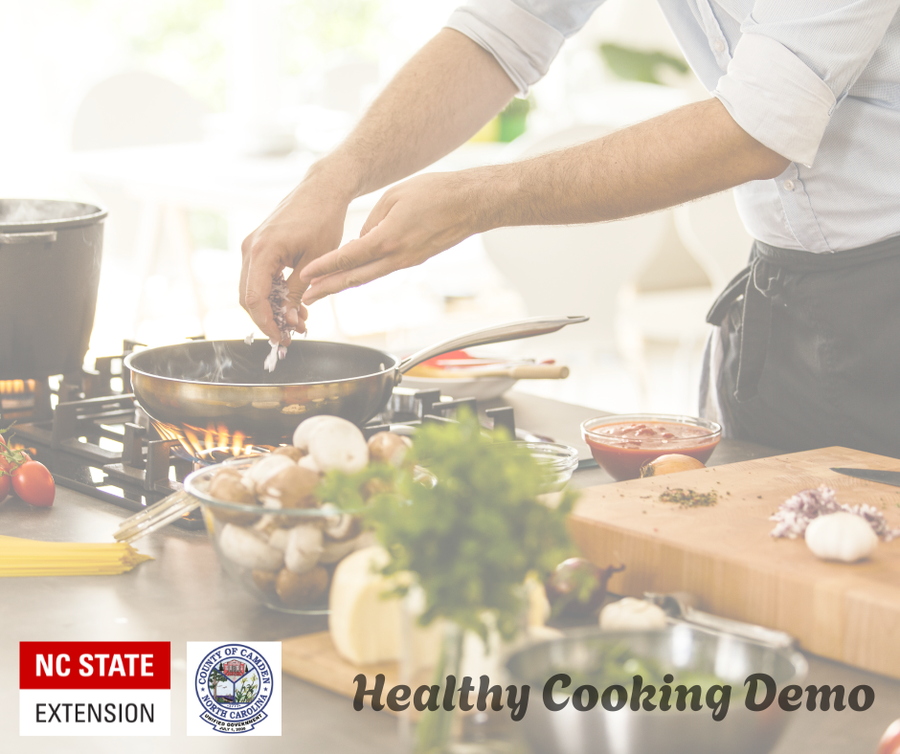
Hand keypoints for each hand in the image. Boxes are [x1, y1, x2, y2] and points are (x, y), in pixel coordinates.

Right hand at [240, 172, 350, 342]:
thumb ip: (298, 292)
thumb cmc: (323, 219)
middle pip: (248, 297)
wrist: (323, 189)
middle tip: (291, 334)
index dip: (266, 323)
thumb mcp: (315, 261)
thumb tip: (289, 320)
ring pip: (252, 289)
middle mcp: (250, 248)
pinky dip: (273, 294)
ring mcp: (252, 246)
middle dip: (268, 320)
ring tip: (299, 321)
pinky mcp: (259, 246)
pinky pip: (259, 277)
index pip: (254, 298)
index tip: (282, 339)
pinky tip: (293, 304)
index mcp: (262, 250)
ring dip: (271, 309)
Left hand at [299, 170, 489, 304]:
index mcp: (388, 239)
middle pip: (355, 278)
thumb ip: (372, 220)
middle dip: (328, 288)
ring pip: (369, 277)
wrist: (471, 204)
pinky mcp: (414, 260)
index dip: (324, 268)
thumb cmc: (437, 193)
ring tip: (323, 291)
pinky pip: (383, 270)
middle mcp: (397, 256)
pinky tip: (352, 275)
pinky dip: (364, 274)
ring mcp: (407, 261)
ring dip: (344, 285)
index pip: (348, 258)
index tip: (305, 276)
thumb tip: (360, 239)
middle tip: (306, 297)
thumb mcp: (394, 196)